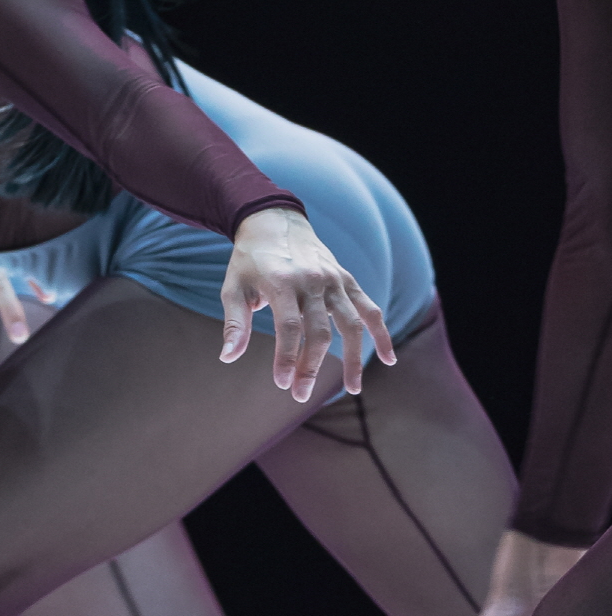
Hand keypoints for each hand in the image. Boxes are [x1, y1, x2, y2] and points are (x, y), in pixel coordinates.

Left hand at [219, 209, 393, 399]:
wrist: (274, 221)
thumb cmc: (250, 261)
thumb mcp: (233, 287)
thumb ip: (235, 323)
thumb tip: (228, 358)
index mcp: (282, 281)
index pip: (289, 327)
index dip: (287, 357)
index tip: (282, 383)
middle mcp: (312, 280)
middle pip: (320, 331)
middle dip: (311, 366)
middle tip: (300, 394)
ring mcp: (334, 280)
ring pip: (351, 324)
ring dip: (353, 359)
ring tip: (352, 389)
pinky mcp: (347, 280)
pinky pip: (370, 309)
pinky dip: (381, 333)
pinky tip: (388, 359)